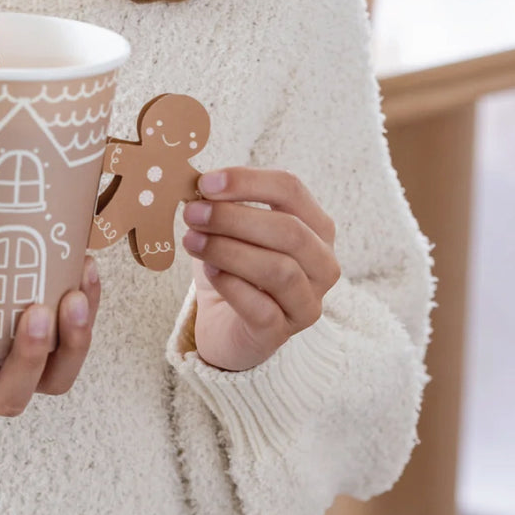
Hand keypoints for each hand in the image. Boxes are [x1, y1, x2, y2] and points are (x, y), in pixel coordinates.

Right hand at [0, 236, 100, 415]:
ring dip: (71, 346)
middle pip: (6, 396)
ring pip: (49, 381)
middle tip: (38, 310)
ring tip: (76, 297)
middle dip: (29, 358)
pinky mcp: (36, 348)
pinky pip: (68, 347)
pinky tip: (86, 271)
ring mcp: (6, 367)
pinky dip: (85, 314)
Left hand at [180, 168, 340, 372]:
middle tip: (192, 214)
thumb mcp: (228, 229)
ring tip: (192, 241)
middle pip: (289, 230)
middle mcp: (322, 263)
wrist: (225, 323)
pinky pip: (263, 308)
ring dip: (229, 250)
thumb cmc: (232, 266)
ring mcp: (307, 302)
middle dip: (234, 217)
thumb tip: (198, 184)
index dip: (247, 181)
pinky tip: (209, 272)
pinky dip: (232, 286)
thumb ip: (220, 204)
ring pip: (279, 270)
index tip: (205, 183)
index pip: (291, 189)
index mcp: (314, 226)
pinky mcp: (282, 332)